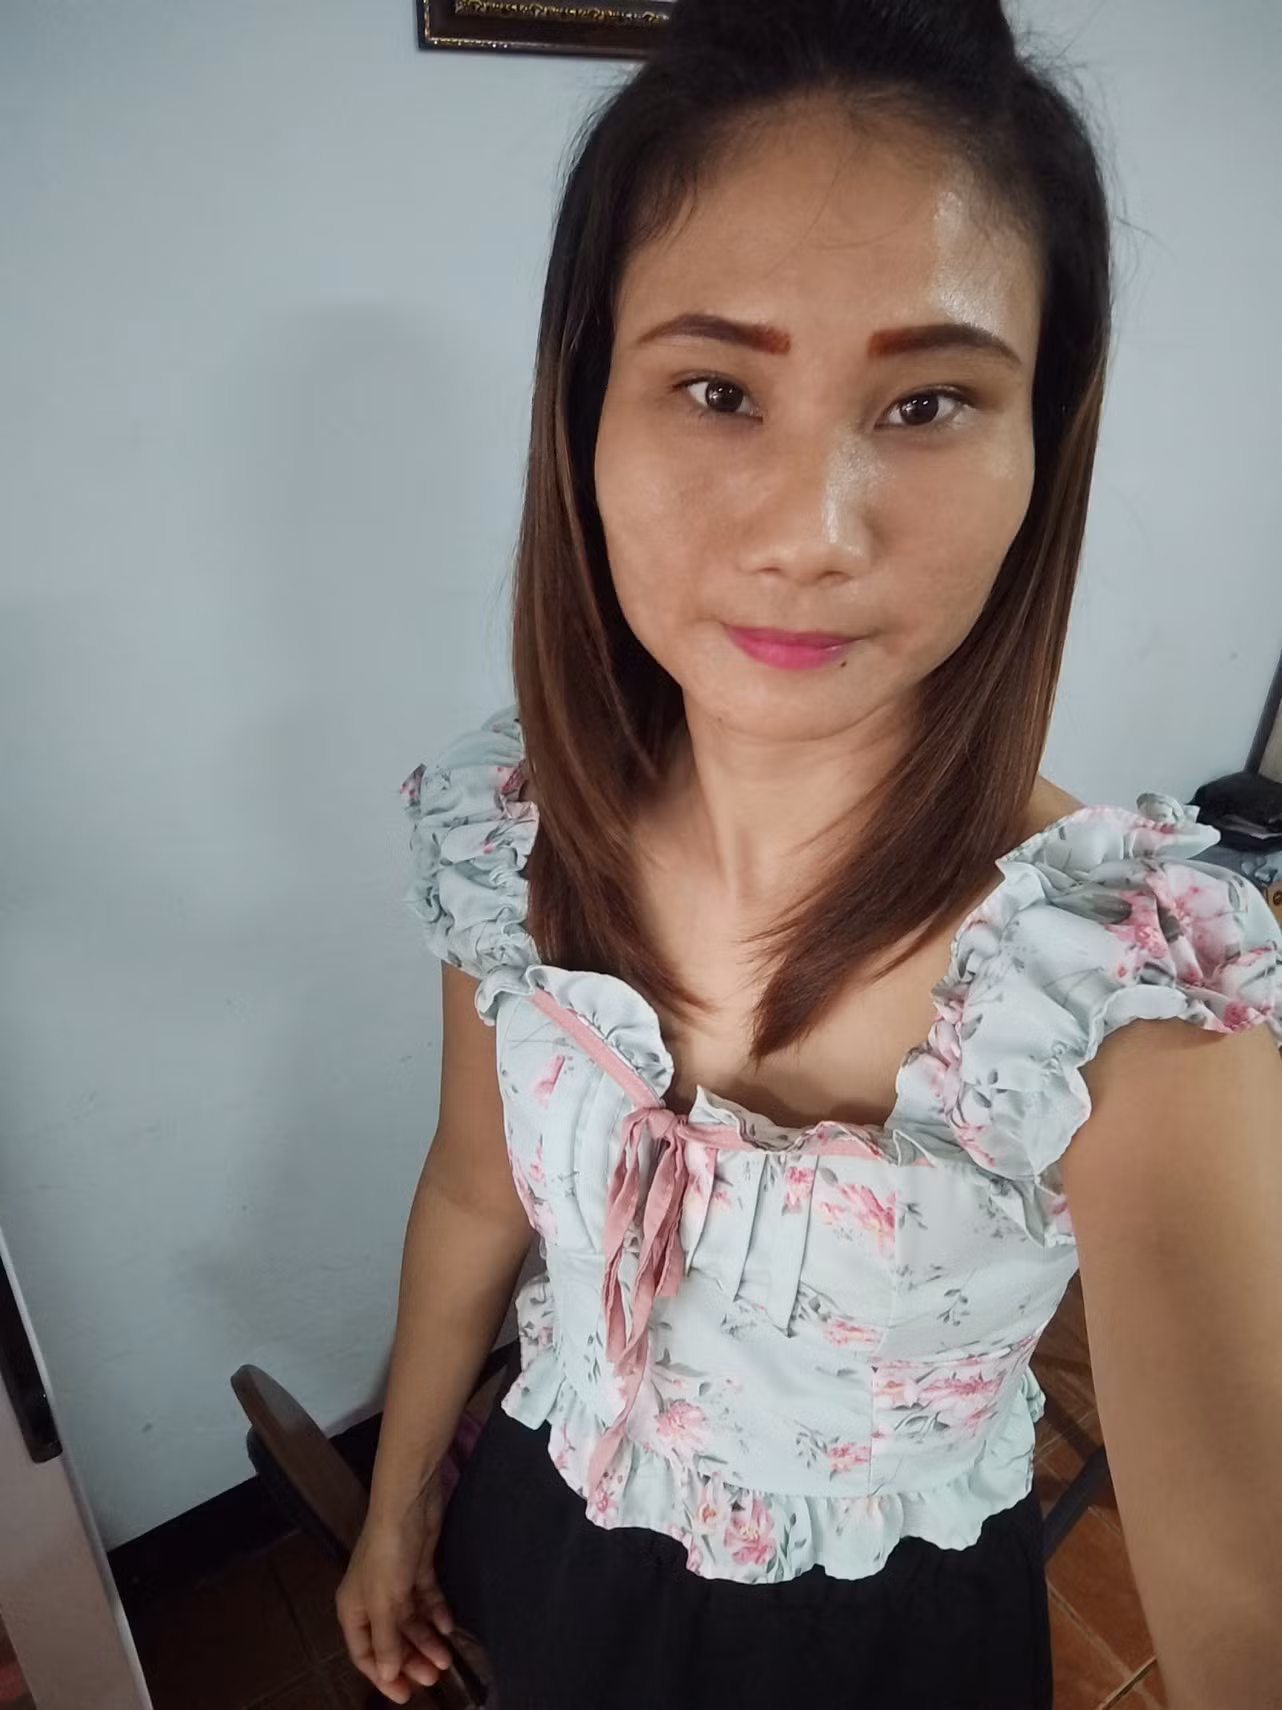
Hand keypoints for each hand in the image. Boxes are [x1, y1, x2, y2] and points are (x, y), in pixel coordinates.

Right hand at [335, 1474, 456, 1703]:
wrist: (409, 1504)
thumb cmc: (387, 1555)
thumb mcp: (384, 1603)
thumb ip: (386, 1641)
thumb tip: (387, 1676)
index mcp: (353, 1609)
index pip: (365, 1653)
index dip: (384, 1676)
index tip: (407, 1695)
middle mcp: (372, 1599)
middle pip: (392, 1639)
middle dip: (411, 1659)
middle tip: (436, 1675)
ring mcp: (396, 1583)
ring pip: (411, 1621)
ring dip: (427, 1640)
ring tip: (447, 1656)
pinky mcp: (418, 1567)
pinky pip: (427, 1599)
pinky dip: (436, 1613)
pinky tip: (448, 1625)